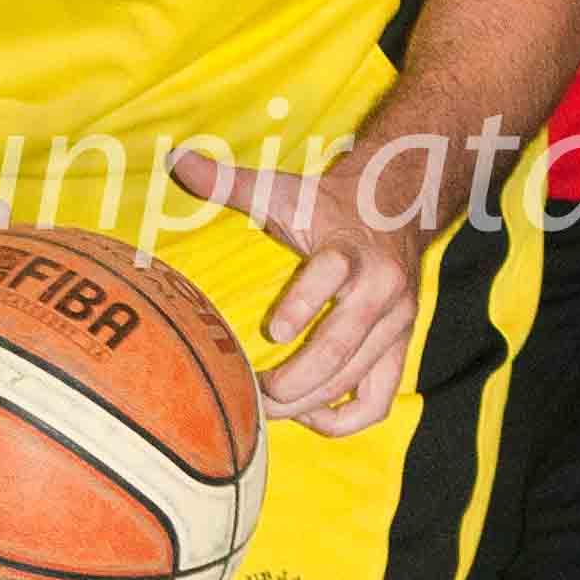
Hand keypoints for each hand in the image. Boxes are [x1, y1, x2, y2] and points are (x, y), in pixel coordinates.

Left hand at [170, 143, 424, 437]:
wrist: (398, 209)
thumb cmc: (326, 206)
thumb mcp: (283, 190)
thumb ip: (232, 183)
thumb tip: (179, 160)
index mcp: (350, 250)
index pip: (331, 276)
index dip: (304, 304)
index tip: (271, 329)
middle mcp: (382, 291)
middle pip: (341, 347)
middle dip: (296, 380)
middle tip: (254, 394)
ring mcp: (396, 325)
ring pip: (358, 381)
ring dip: (310, 404)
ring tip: (267, 409)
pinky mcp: (400, 348)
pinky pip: (379, 399)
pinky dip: (345, 419)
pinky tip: (308, 416)